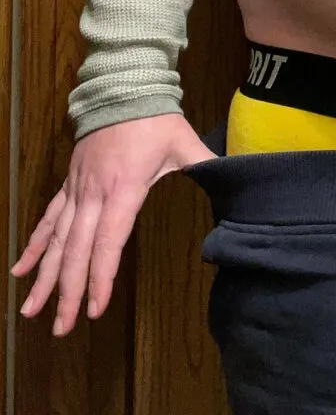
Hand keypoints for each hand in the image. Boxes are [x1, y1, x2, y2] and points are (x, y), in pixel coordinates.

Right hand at [11, 113, 215, 337]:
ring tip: (31, 309)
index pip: (108, 241)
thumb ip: (205, 163)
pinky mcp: (70, 182)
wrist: (122, 86)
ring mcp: (78, 189)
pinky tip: (20, 269)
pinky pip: (48, 218)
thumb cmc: (156, 118)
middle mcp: (95, 194)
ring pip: (56, 238)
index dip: (100, 277)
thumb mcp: (184, 141)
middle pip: (76, 249)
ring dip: (43, 275)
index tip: (95, 308)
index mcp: (124, 189)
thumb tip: (235, 176)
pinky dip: (34, 244)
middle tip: (60, 328)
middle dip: (67, 290)